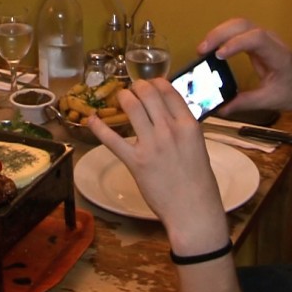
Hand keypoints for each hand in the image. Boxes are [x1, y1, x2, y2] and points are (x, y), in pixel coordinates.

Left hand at [88, 79, 229, 253]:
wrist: (193, 209)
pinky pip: (112, 139)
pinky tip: (91, 119)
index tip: (149, 84)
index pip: (169, 91)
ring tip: (120, 97)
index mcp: (188, 124)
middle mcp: (170, 129)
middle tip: (132, 89)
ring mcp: (151, 144)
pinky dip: (99, 127)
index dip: (156, 82)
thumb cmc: (199, 181)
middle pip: (148, 93)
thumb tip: (169, 115)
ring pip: (132, 107)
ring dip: (123, 97)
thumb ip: (183, 128)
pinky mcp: (135, 161)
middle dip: (137, 87)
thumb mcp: (198, 145)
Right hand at [197, 17, 291, 113]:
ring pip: (239, 24)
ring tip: (203, 49)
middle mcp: (271, 40)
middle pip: (243, 25)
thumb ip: (245, 103)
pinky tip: (212, 47)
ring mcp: (264, 37)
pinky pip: (238, 30)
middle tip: (201, 50)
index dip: (236, 43)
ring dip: (219, 32)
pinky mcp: (257, 40)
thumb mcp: (270, 100)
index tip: (218, 56)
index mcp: (278, 55)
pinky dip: (223, 35)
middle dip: (220, 34)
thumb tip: (221, 109)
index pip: (256, 39)